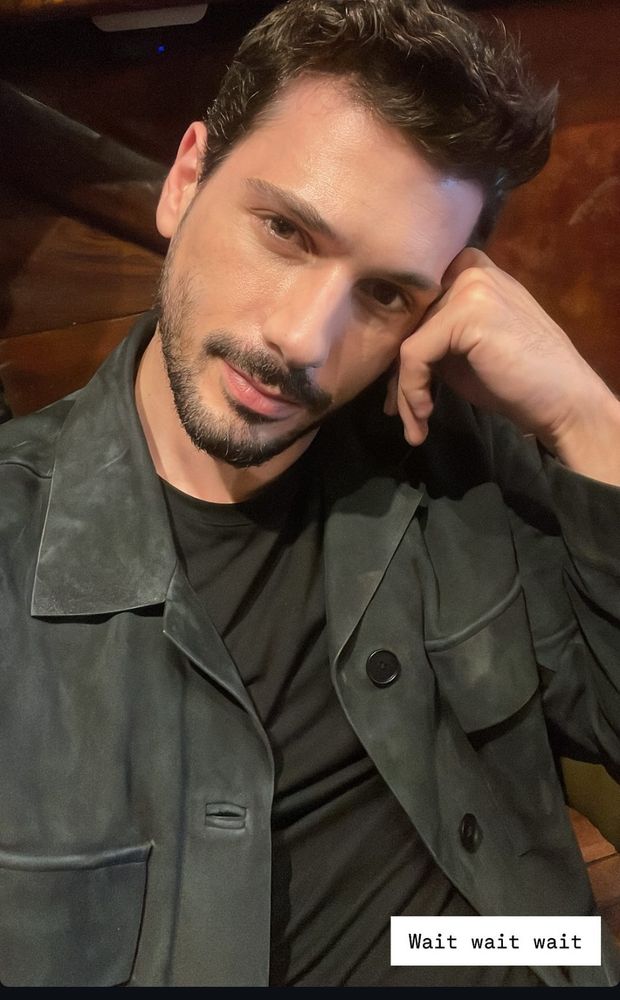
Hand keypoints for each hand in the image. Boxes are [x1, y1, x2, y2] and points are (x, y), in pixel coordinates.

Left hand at [384, 248, 619, 483]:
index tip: (402, 390)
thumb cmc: (519, 382)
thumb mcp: (465, 352)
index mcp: (473, 273)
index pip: (417, 303)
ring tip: (415, 426)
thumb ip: (433, 339)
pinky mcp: (466, 314)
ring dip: (405, 393)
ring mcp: (470, 287)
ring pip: (407, 342)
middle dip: (400, 376)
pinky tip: (425, 416)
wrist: (564, 400)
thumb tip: (387, 355)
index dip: (403, 344)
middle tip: (401, 413)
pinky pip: (413, 355)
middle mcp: (470, 271)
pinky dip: (412, 392)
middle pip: (409, 324)